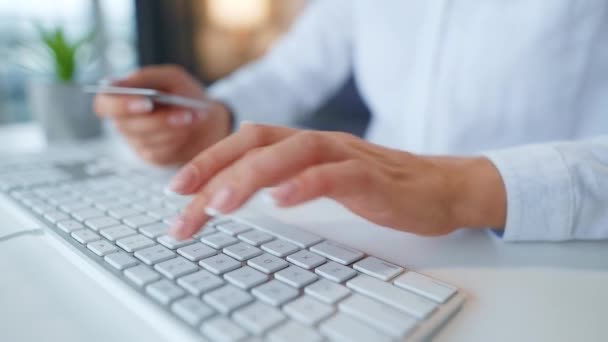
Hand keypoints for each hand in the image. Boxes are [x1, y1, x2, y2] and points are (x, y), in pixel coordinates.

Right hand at [93, 65, 231, 164]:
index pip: (103, 105)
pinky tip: (189, 127)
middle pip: (127, 126)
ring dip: (173, 128)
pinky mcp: (151, 156)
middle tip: (184, 114)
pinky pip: (159, 152)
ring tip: (192, 115)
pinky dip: (178, 138)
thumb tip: (121, 83)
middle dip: (158, 121)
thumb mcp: (171, 78)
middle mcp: (124, 121)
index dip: (119, 105)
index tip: (145, 103)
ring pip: (146, 139)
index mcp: (121, 97)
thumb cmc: (183, 94)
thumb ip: (146, 76)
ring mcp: (136, 141)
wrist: (207, 120)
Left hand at [167, 123, 506, 238]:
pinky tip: (281, 201)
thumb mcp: (324, 181)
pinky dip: (304, 185)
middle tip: (183, 203)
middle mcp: (320, 143)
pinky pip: (334, 176)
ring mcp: (346, 157)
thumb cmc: (380, 188)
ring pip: (290, 154)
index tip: (178, 190)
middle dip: (214, 170)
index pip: (247, 142)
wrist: (440, 189)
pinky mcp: (371, 178)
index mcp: (305, 145)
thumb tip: (241, 192)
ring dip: (249, 177)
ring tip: (218, 205)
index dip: (209, 160)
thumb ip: (288, 179)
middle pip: (258, 144)